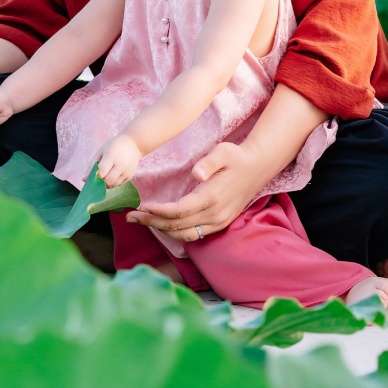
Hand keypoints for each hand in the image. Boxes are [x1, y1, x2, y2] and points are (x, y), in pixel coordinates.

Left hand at [95, 133, 141, 188]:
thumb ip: (92, 165)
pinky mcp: (130, 176)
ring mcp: (127, 171)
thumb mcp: (101, 152)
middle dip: (101, 181)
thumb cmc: (113, 146)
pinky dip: (114, 182)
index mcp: (112, 157)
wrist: (133, 144)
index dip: (96, 175)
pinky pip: (119, 184)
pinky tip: (113, 174)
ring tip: (106, 175)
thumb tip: (84, 180)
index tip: (94, 174)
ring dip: (107, 183)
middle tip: (100, 176)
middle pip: (108, 181)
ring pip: (113, 185)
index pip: (102, 172)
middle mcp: (121, 165)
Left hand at [126, 141, 261, 241]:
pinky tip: (162, 225)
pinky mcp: (220, 224)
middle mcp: (215, 214)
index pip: (178, 211)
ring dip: (160, 230)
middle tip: (129, 217)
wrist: (257, 167)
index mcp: (211, 197)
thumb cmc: (236, 156)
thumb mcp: (223, 152)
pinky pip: (194, 235)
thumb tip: (196, 174)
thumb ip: (208, 163)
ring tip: (141, 221)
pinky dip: (175, 232)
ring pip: (184, 234)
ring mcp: (218, 221)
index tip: (140, 207)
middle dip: (151, 222)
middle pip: (177, 225)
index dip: (157, 212)